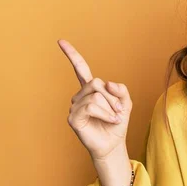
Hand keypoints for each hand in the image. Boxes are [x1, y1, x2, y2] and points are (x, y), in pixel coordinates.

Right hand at [58, 39, 132, 159]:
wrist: (114, 144)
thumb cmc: (117, 124)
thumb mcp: (125, 103)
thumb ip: (120, 90)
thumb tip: (108, 84)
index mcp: (91, 89)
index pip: (80, 69)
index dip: (72, 55)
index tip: (60, 41)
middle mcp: (80, 96)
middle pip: (97, 83)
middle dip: (112, 97)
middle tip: (118, 111)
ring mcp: (75, 106)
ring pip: (96, 95)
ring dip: (110, 108)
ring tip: (113, 118)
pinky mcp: (73, 117)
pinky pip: (91, 106)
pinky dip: (106, 113)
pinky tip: (110, 120)